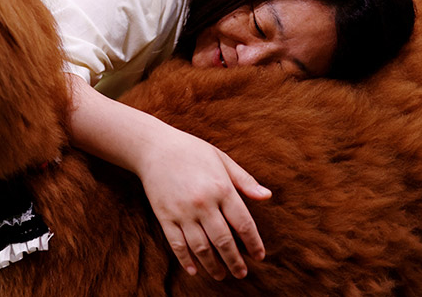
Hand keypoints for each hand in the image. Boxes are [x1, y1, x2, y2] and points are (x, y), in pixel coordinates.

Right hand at [136, 127, 270, 279]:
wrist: (154, 147)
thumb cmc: (192, 151)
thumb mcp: (222, 159)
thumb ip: (244, 180)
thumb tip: (267, 196)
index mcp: (221, 188)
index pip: (243, 224)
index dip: (253, 243)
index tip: (259, 256)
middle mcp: (203, 203)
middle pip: (224, 241)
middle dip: (235, 261)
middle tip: (242, 273)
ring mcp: (182, 211)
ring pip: (201, 247)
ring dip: (213, 265)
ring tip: (221, 275)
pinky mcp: (164, 216)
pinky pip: (176, 244)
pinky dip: (185, 259)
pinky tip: (194, 270)